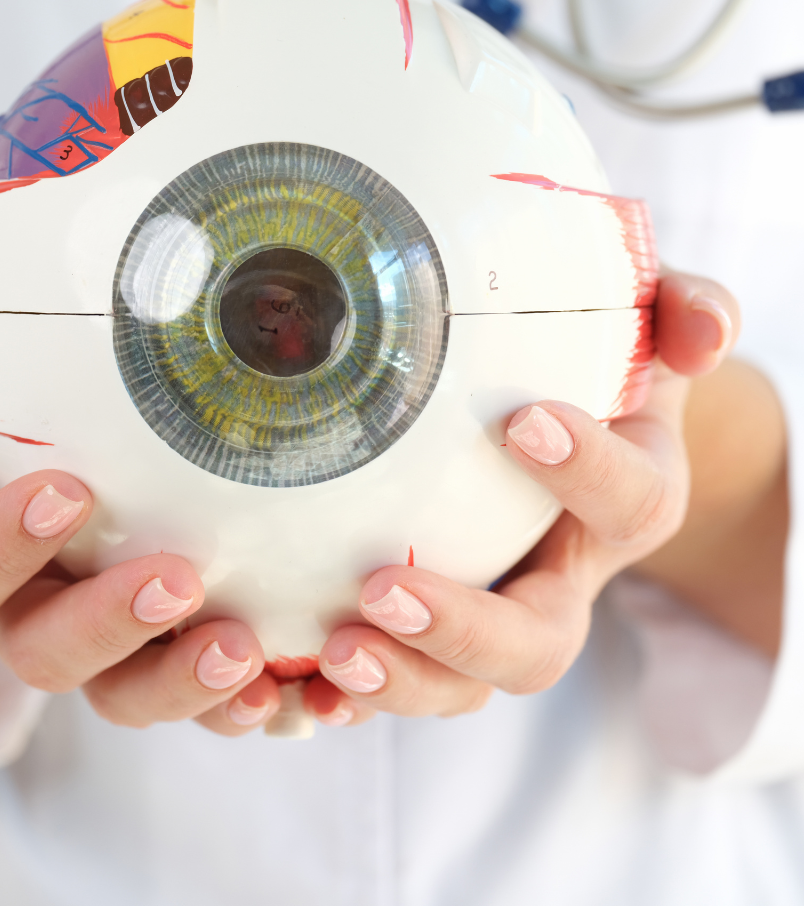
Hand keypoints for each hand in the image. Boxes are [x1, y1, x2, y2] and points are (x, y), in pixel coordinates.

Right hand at [0, 273, 283, 735]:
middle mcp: (18, 590)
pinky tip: (280, 682)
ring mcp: (92, 608)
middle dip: (105, 628)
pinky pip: (187, 673)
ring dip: (178, 681)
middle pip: (40, 653)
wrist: (33, 357)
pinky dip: (231, 695)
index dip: (1, 552)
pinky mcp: (159, 615)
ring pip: (121, 687)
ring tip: (242, 649)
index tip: (68, 491)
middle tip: (177, 580)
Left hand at [302, 272, 744, 726]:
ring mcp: (495, 612)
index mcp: (626, 503)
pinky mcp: (434, 628)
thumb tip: (704, 333)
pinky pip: (404, 681)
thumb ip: (685, 313)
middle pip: (536, 644)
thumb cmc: (598, 371)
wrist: (568, 430)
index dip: (586, 473)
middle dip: (463, 629)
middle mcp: (562, 578)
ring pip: (464, 686)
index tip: (523, 421)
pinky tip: (306, 684)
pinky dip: (354, 698)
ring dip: (400, 679)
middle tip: (383, 589)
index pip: (629, 504)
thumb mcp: (646, 329)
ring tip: (335, 650)